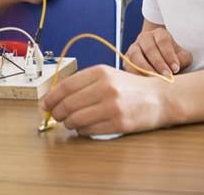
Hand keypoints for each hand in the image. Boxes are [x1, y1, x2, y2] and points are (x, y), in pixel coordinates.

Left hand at [41, 65, 170, 135]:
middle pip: (68, 103)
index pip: (66, 86)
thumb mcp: (107, 76)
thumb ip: (83, 83)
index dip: (51, 97)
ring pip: (76, 118)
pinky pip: (90, 130)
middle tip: (56, 116)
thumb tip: (55, 97)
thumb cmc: (130, 87)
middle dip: (57, 112)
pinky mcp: (119, 123)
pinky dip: (81, 130)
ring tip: (70, 122)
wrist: (159, 98)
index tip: (44, 104)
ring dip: (68, 123)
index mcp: (100, 72)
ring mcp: (113, 106)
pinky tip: (83, 127)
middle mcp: (106, 88)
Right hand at [124, 27, 192, 75]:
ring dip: (145, 69)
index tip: (175, 68)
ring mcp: (134, 47)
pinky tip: (144, 81)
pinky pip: (128, 65)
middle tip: (167, 75)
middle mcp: (144, 37)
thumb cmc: (172, 56)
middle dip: (158, 63)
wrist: (159, 55)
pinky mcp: (127, 58)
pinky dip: (135, 73)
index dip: (169, 55)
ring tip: (155, 79)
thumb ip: (182, 59)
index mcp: (159, 33)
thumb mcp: (182, 55)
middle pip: (149, 48)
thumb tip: (174, 67)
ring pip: (135, 56)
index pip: (163, 41)